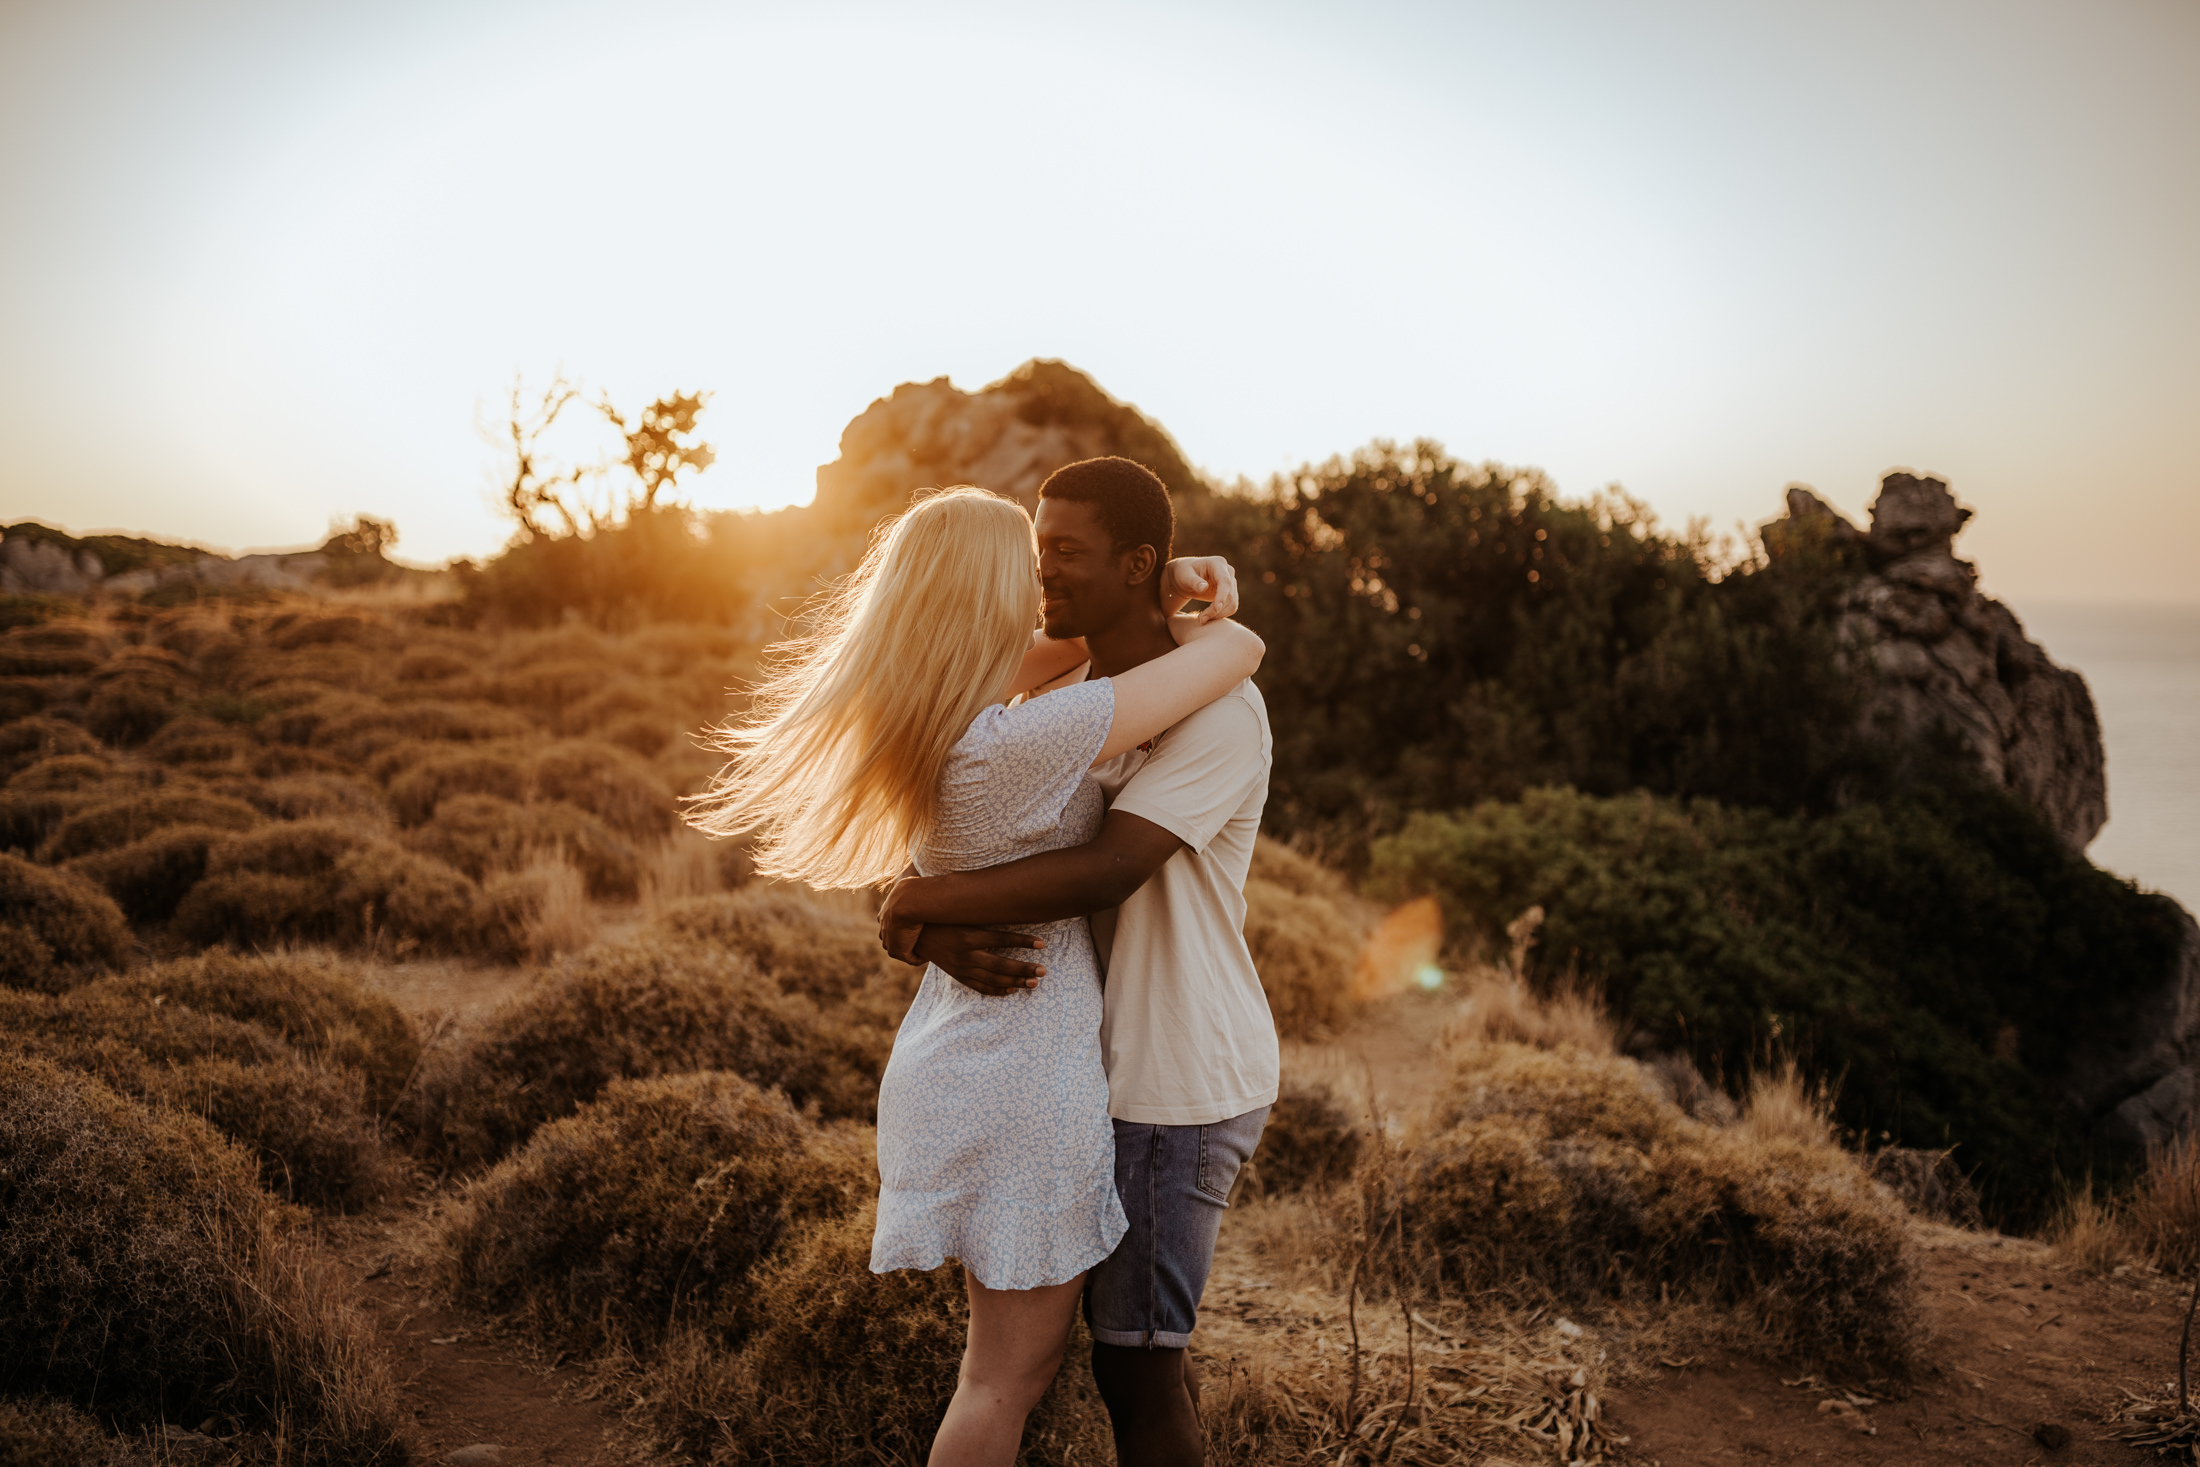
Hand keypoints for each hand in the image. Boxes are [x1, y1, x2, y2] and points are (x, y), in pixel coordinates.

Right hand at [913, 924, 1047, 996]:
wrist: (918, 934)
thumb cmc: (946, 918)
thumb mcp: (964, 913)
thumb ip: (985, 912)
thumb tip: (1013, 904)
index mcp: (969, 934)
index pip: (1002, 939)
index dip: (1023, 941)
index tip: (1042, 943)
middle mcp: (966, 954)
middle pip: (1000, 965)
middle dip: (1024, 969)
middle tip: (1043, 971)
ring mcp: (962, 967)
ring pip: (993, 979)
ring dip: (1016, 981)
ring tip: (1035, 983)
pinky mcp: (959, 975)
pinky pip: (980, 987)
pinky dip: (997, 990)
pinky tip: (1012, 990)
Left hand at [1162, 556, 1239, 622]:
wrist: (1185, 577)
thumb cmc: (1183, 573)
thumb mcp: (1184, 576)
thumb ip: (1193, 581)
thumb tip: (1204, 587)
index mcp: (1217, 563)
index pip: (1225, 581)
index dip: (1222, 596)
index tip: (1216, 608)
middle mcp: (1228, 572)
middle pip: (1230, 594)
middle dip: (1217, 609)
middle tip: (1201, 620)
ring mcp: (1231, 582)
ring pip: (1232, 603)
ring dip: (1219, 614)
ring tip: (1202, 620)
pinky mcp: (1230, 593)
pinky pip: (1230, 607)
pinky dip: (1221, 614)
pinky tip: (1208, 617)